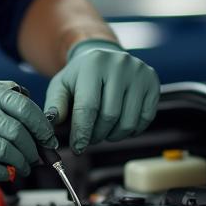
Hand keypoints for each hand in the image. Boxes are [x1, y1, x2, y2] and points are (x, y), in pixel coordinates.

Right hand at [0, 75, 56, 180]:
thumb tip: (34, 121)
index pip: (24, 107)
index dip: (41, 126)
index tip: (48, 139)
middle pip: (18, 131)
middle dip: (33, 149)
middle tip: (36, 157)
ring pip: (7, 151)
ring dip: (20, 164)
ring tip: (21, 167)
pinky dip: (3, 173)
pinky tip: (5, 173)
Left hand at [44, 39, 159, 153]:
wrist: (103, 57)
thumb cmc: (80, 76)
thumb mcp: (61, 85)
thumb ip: (55, 104)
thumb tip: (52, 123)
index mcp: (93, 64)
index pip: (88, 106)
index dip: (82, 132)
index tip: (78, 148)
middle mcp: (119, 65)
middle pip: (109, 116)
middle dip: (97, 134)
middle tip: (90, 138)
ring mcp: (139, 72)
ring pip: (128, 121)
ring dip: (113, 135)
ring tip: (103, 131)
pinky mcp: (153, 82)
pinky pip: (145, 119)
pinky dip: (131, 130)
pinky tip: (119, 125)